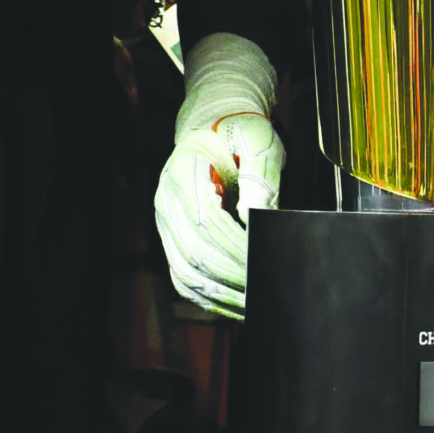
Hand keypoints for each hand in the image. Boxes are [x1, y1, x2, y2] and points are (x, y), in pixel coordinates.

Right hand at [155, 32, 282, 318]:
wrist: (216, 126)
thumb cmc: (241, 133)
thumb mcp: (258, 138)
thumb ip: (259, 175)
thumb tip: (255, 216)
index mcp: (184, 170)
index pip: (207, 220)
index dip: (237, 245)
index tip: (267, 257)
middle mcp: (167, 200)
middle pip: (195, 252)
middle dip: (234, 275)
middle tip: (267, 288)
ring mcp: (166, 224)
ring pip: (186, 272)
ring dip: (222, 294)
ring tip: (256, 304)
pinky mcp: (173, 240)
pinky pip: (185, 279)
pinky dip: (210, 298)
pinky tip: (236, 305)